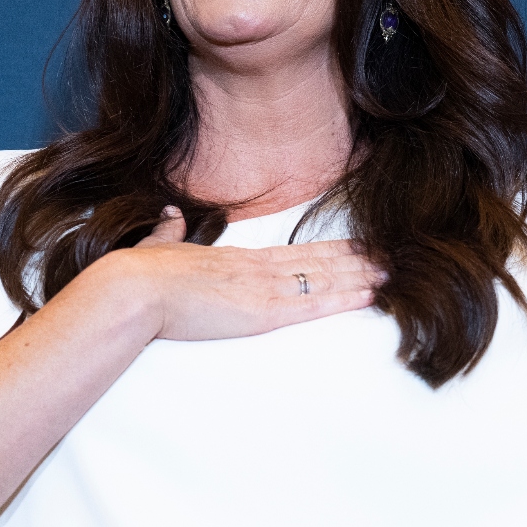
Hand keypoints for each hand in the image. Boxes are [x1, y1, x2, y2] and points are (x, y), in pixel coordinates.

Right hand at [102, 206, 382, 342]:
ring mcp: (263, 287)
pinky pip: (315, 302)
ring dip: (361, 276)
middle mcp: (257, 268)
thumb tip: (171, 216)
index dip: (327, 251)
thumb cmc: (141, 274)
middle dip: (356, 260)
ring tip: (392, 272)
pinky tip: (369, 294)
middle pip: (318, 261)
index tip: (353, 248)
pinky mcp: (263, 311)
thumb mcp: (160, 246)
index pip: (293, 252)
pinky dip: (345, 297)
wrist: (134, 288)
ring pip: (324, 278)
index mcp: (236, 258)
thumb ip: (170, 233)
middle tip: (390, 255)